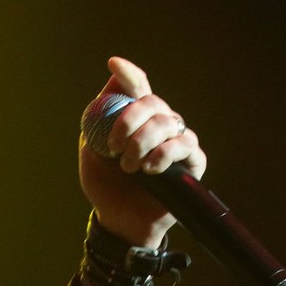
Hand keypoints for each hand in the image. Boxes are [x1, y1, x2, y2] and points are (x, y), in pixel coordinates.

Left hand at [78, 56, 206, 247]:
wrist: (118, 220)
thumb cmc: (105, 185)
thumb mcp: (92, 148)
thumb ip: (98, 117)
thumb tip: (111, 82)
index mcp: (137, 119)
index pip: (139, 88)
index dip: (129, 75)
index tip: (114, 65)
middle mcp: (161, 126)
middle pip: (153, 102)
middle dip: (129, 119)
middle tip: (114, 144)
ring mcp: (178, 143)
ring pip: (168, 122)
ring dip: (142, 142)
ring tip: (127, 166)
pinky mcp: (192, 163)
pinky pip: (185, 145)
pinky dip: (164, 153)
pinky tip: (149, 169)